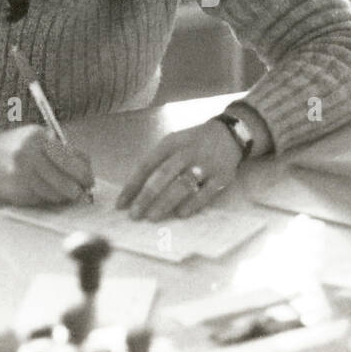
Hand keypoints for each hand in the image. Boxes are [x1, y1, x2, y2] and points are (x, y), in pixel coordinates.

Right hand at [0, 125, 93, 207]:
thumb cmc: (11, 147)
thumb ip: (60, 148)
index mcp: (38, 138)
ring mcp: (21, 175)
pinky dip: (47, 198)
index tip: (89, 180)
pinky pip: (42, 199)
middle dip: (78, 189)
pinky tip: (42, 190)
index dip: (85, 173)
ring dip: (63, 196)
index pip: (72, 159)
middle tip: (82, 192)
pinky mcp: (16, 192)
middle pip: (67, 180)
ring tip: (61, 191)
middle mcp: (29, 155)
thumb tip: (86, 167)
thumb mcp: (35, 137)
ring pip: (56, 194)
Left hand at [117, 120, 243, 220]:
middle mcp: (187, 152)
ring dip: (165, 202)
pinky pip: (205, 193)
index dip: (132, 185)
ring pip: (182, 185)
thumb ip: (156, 162)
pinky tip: (180, 215)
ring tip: (152, 217)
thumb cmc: (193, 143)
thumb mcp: (173, 143)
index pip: (146, 165)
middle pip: (163, 175)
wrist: (229, 134)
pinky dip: (192, 204)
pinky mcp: (222, 177)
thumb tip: (135, 190)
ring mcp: (206, 165)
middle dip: (146, 196)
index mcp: (171, 143)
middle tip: (134, 215)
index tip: (120, 204)